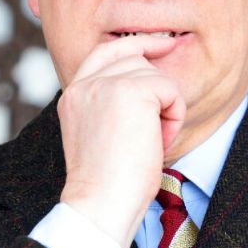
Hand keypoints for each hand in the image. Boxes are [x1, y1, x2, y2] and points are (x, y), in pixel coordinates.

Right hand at [57, 35, 184, 247]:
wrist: (100, 203)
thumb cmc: (106, 183)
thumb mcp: (99, 135)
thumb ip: (110, 105)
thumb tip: (148, 84)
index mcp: (73, 95)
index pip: (104, 52)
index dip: (136, 44)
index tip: (162, 44)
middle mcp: (85, 84)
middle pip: (135, 59)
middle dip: (156, 88)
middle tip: (158, 128)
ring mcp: (105, 84)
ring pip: (155, 76)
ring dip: (165, 109)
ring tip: (151, 143)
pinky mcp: (131, 90)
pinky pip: (170, 90)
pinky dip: (174, 117)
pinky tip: (158, 142)